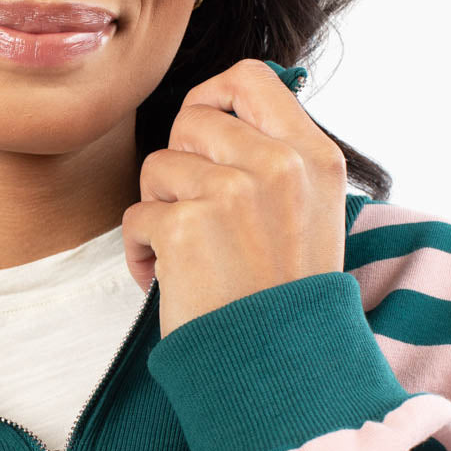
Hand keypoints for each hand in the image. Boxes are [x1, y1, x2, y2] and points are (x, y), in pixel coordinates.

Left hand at [122, 58, 347, 338]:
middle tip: (196, 211)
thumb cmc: (286, 296)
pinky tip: (169, 281)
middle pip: (192, 119)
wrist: (282, 372)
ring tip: (189, 253)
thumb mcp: (312, 210)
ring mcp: (232, 194)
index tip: (202, 133)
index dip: (213, 96)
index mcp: (315, 155)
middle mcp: (278, 165)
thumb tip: (218, 106)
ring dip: (160, 209)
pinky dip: (142, 251)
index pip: (251, 77)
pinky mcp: (186, 227)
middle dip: (181, 163)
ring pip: (157, 165)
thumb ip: (276, 155)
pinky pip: (136, 216)